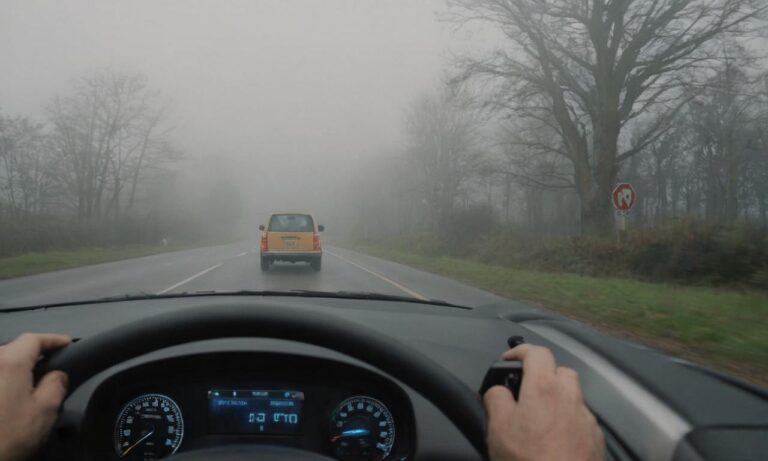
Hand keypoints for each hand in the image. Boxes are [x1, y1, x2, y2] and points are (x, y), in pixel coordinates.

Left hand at [0, 333, 70, 460]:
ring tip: (28, 383)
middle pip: (13, 349)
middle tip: (51, 366)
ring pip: (0, 364)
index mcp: (9, 362)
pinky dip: (3, 381)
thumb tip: (56, 375)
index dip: (53, 339)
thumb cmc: (7, 437)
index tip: (67, 343)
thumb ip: (56, 384)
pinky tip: (8, 397)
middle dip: (33, 354)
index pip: (33, 339)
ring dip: (14, 369)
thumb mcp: (46, 410)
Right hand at [484, 345, 604, 460]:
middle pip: (561, 371)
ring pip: (574, 395)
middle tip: (525, 390)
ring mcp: (586, 419)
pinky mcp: (596, 440)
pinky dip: (568, 419)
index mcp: (545, 387)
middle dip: (543, 374)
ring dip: (558, 397)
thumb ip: (496, 399)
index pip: (537, 352)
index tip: (508, 360)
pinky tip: (556, 438)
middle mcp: (570, 397)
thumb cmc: (528, 459)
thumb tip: (497, 390)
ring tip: (540, 416)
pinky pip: (582, 419)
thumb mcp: (497, 427)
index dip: (519, 351)